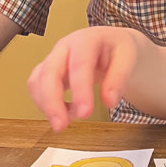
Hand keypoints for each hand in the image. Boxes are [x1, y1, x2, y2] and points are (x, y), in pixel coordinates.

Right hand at [28, 26, 142, 131]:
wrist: (112, 43)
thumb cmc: (118, 48)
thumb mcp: (129, 57)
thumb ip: (120, 78)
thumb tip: (109, 102)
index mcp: (86, 39)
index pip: (79, 64)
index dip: (80, 90)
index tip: (85, 114)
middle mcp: (65, 47)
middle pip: (49, 72)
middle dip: (52, 102)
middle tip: (61, 127)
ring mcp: (53, 58)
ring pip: (37, 81)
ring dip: (47, 106)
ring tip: (70, 120)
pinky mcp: (47, 71)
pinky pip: (37, 89)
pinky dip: (46, 104)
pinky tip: (65, 113)